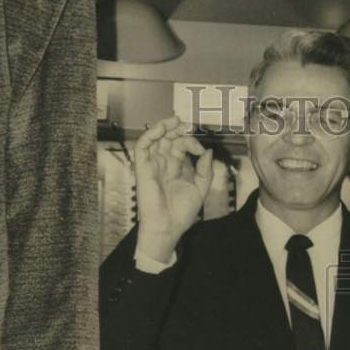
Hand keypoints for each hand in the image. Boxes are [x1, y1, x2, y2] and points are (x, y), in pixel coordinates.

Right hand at [134, 116, 212, 262]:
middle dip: (176, 130)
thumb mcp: (200, 189)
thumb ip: (205, 170)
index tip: (200, 149)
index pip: (181, 147)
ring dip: (164, 127)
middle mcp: (163, 165)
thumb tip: (208, 151)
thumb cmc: (181, 213)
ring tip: (175, 121)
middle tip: (185, 125)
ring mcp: (152, 165)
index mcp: (175, 169)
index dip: (191, 142)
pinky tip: (161, 129)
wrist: (168, 227)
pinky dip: (150, 134)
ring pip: (155, 139)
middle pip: (168, 139)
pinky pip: (142, 146)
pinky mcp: (142, 168)